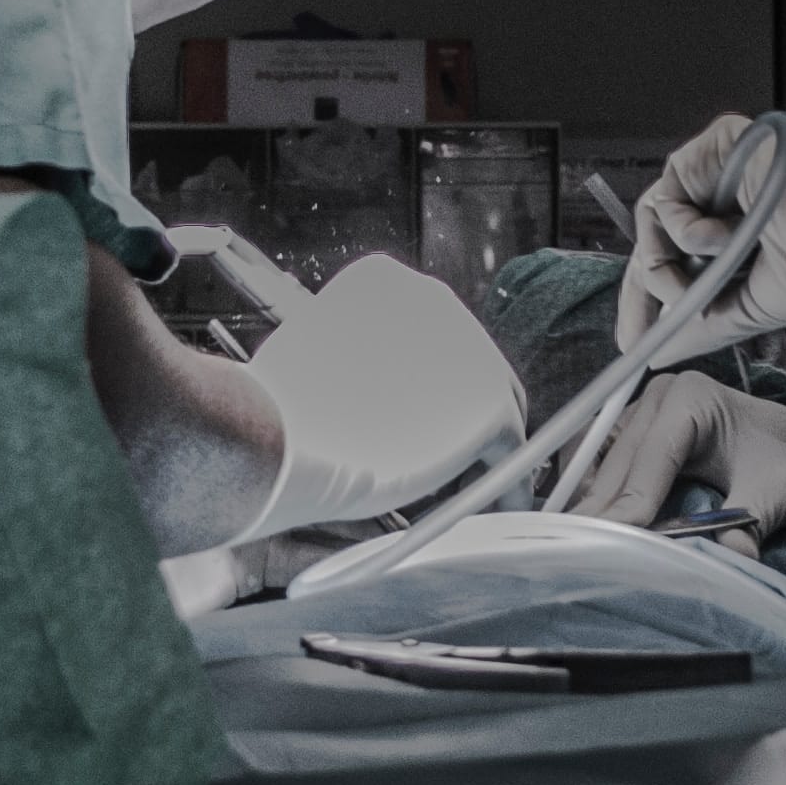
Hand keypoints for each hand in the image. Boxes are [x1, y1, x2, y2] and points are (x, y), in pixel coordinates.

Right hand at [231, 255, 523, 544]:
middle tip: (454, 459)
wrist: (274, 439)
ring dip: (483, 447)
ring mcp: (467, 346)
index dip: (426, 385)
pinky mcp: (488, 401)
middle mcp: (434, 298)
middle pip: (470, 364)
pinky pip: (511, 450)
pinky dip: (508, 481)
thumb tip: (374, 396)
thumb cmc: (275, 412)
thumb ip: (356, 359)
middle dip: (462, 413)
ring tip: (472, 487)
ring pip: (493, 406)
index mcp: (386, 280)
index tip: (421, 419)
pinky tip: (500, 505)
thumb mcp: (313, 358)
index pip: (424, 336)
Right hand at [565, 371, 785, 553]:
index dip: (631, 504)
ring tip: (578, 553)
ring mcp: (646, 419)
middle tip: (585, 558)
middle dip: (604, 512)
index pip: (651, 457)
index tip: (614, 544)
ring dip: (596, 511)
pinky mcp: (640, 443)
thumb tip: (732, 557)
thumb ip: (748, 522)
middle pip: (618, 464)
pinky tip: (594, 539)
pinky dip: (603, 506)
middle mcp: (660, 399)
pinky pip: (609, 474)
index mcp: (692, 397)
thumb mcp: (777, 493)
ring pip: (604, 470)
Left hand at [614, 116, 785, 359]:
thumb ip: (702, 326)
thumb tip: (660, 351)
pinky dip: (689, 229)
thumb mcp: (751, 311)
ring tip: (700, 281)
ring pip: (656, 217)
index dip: (650, 299)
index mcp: (738, 231)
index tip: (634, 341)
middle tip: (639, 330)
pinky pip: (671, 191)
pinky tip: (727, 239)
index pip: (677, 259)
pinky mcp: (719, 144)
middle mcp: (725, 197)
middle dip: (644, 288)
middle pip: (657, 235)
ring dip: (668, 262)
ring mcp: (721, 169)